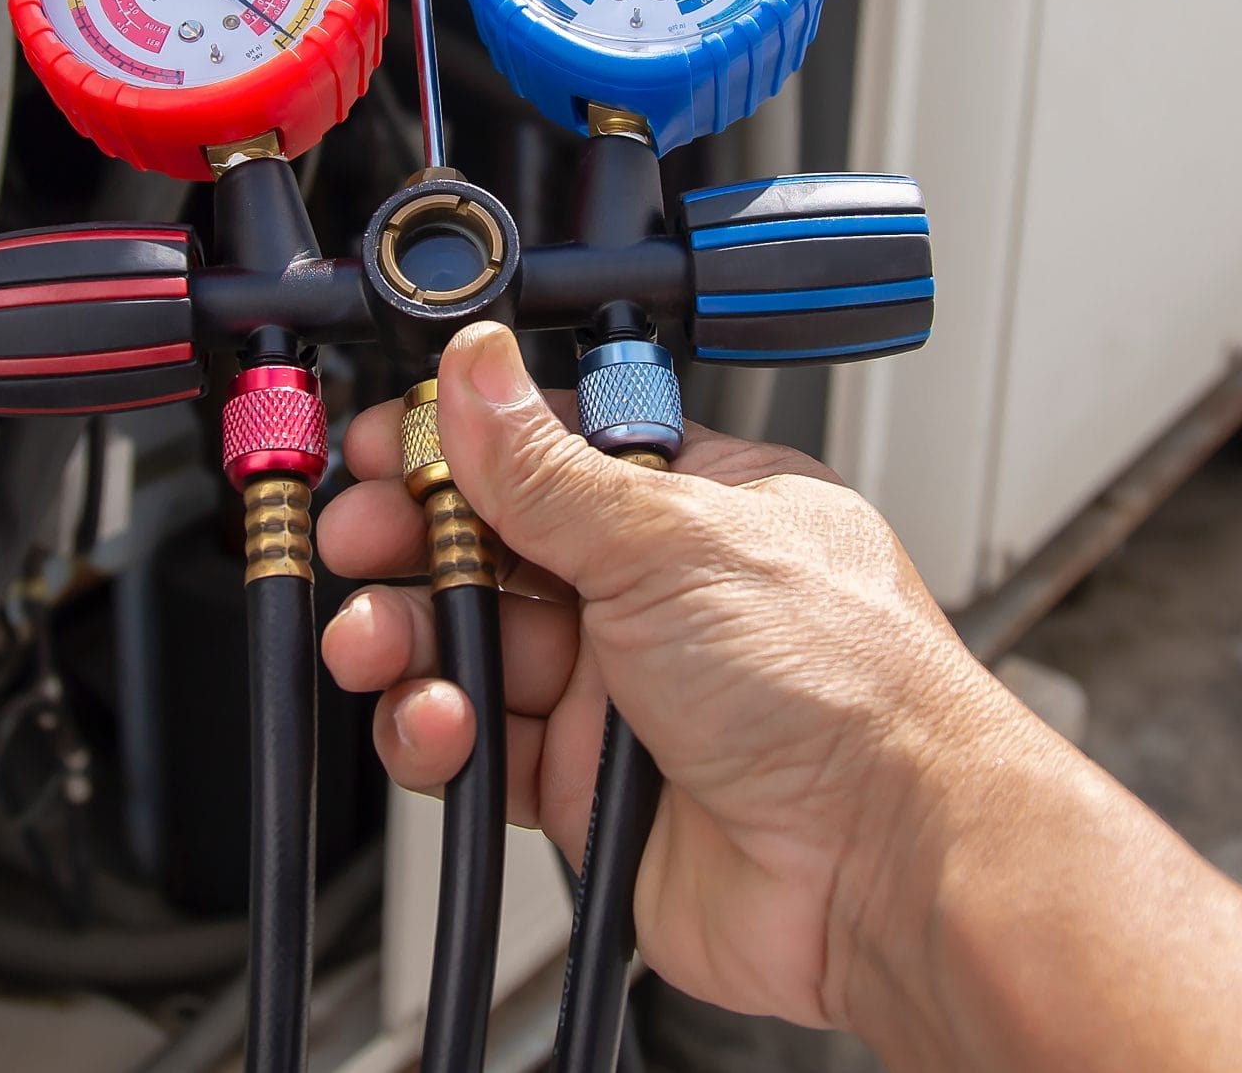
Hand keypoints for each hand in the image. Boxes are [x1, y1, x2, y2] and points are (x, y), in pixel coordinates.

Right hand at [316, 321, 1046, 1031]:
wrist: (882, 872)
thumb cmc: (845, 694)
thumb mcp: (670, 542)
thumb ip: (545, 469)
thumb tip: (476, 370)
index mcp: (694, 505)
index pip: (546, 450)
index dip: (455, 445)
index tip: (383, 444)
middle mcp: (655, 595)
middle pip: (490, 549)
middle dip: (411, 543)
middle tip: (360, 540)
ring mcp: (618, 694)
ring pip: (471, 651)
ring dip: (411, 642)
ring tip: (379, 646)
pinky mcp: (585, 789)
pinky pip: (478, 751)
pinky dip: (439, 737)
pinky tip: (438, 726)